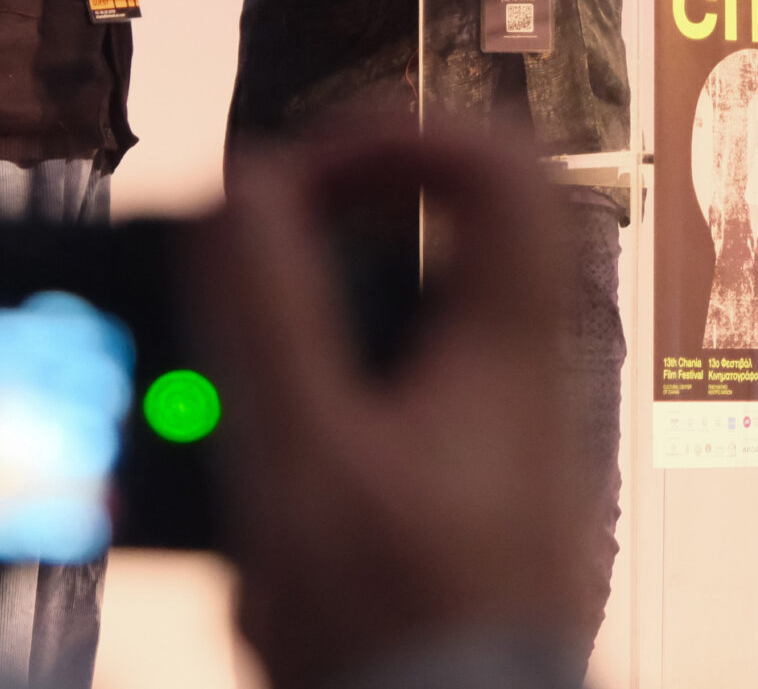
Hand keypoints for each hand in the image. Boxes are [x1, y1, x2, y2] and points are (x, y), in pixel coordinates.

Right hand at [195, 134, 589, 688]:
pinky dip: (323, 413)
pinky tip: (262, 473)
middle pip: (456, 239)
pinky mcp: (466, 517)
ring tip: (237, 373)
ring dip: (320, 327)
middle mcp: (520, 390)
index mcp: (507, 349)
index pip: (500, 171)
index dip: (402, 135)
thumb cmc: (395, 621)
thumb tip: (248, 185)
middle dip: (340, 227)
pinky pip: (398, 416)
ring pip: (419, 330)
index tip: (306, 173)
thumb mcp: (302, 453)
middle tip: (260, 246)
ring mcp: (498, 456)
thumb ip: (267, 312)